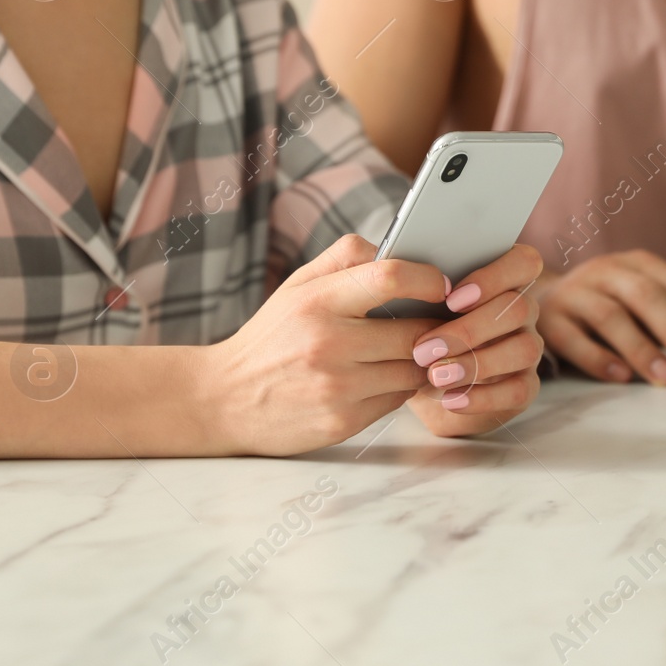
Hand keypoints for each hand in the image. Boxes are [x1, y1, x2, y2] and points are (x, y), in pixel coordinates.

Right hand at [200, 235, 441, 456]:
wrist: (224, 400)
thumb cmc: (271, 337)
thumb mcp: (297, 287)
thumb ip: (345, 258)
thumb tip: (395, 244)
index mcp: (317, 300)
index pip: (390, 277)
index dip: (428, 279)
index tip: (442, 285)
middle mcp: (328, 343)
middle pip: (415, 332)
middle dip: (433, 329)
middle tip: (437, 325)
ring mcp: (336, 386)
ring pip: (413, 370)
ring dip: (420, 362)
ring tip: (407, 352)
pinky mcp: (342, 421)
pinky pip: (397, 400)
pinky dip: (399, 388)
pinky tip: (382, 378)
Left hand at [406, 244, 545, 436]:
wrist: (405, 383)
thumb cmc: (404, 332)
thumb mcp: (400, 304)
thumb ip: (403, 277)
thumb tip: (387, 260)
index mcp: (498, 279)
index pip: (523, 262)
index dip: (495, 276)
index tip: (451, 296)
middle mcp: (519, 310)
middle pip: (520, 307)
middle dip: (472, 328)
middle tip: (427, 347)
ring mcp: (524, 347)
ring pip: (525, 348)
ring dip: (478, 362)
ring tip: (436, 375)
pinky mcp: (522, 385)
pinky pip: (520, 388)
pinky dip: (484, 396)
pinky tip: (451, 398)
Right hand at [535, 250, 665, 385]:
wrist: (538, 298)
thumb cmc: (605, 305)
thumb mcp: (647, 309)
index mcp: (639, 264)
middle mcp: (607, 271)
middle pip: (648, 296)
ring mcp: (575, 293)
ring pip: (610, 316)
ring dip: (642, 349)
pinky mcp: (550, 320)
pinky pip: (573, 339)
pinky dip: (599, 359)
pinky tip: (620, 377)